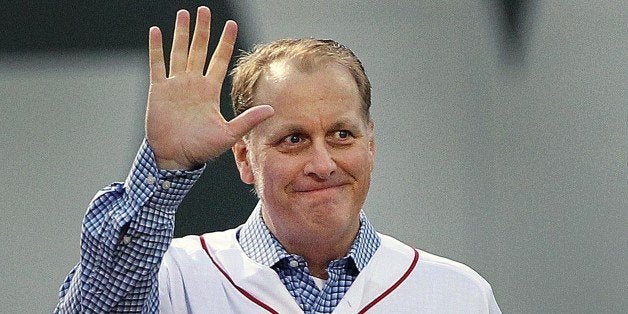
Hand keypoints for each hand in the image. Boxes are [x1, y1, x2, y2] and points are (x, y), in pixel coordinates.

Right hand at [145, 7, 273, 169]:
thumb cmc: (201, 149)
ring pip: (179, 52)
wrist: (174, 157)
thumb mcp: (228, 134)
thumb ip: (248, 120)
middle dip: (202, 30)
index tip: (231, 24)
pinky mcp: (159, 90)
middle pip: (199, 50)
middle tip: (204, 10)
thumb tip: (271, 110)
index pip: (219, 60)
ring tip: (184, 14)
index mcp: (209, 91)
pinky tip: (156, 31)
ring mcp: (175, 85)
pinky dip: (156, 48)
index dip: (225, 42)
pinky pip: (157, 65)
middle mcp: (193, 84)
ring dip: (181, 33)